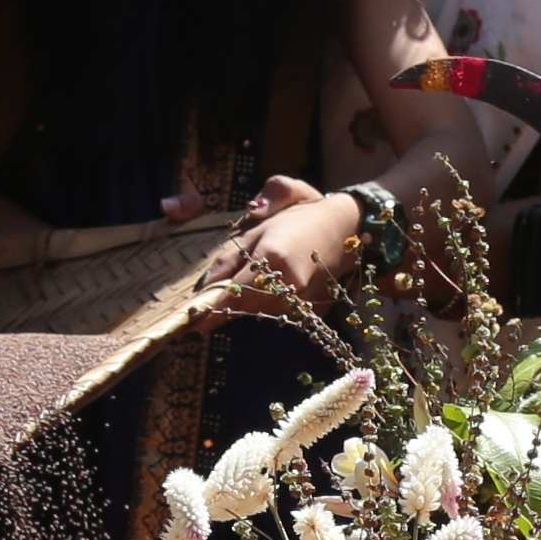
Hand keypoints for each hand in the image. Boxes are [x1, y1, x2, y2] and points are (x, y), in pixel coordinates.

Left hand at [204, 182, 361, 309]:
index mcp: (271, 258)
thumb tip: (208, 282)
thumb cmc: (301, 217)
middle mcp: (287, 284)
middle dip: (226, 308)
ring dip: (246, 307)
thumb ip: (231, 252)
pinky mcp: (312, 309)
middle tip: (207, 309)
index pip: (233, 293)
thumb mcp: (259, 223)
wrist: (347, 226)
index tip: (193, 322)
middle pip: (244, 308)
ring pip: (261, 313)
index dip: (211, 310)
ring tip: (240, 293)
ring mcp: (302, 299)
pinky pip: (279, 312)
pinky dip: (267, 306)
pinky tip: (267, 291)